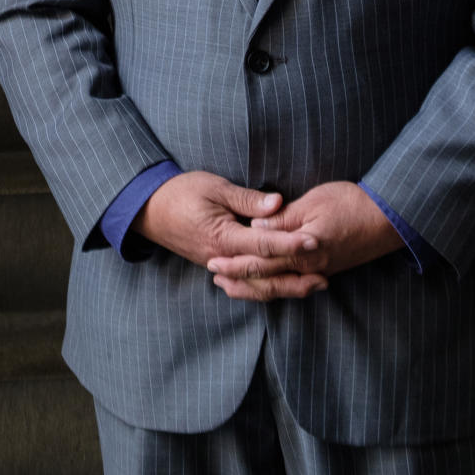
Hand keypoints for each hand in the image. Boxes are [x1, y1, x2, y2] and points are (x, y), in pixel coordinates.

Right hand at [132, 171, 324, 293]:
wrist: (150, 209)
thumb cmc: (182, 192)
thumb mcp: (215, 187)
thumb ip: (247, 199)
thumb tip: (277, 203)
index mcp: (223, 237)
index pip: (263, 244)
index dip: (291, 244)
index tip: (315, 241)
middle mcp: (222, 258)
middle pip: (264, 275)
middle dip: (295, 277)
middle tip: (324, 277)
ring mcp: (218, 265)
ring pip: (256, 285)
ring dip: (285, 287)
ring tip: (313, 285)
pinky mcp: (217, 265)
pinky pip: (245, 283)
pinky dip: (266, 286)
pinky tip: (284, 284)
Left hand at [206, 181, 402, 301]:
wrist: (387, 219)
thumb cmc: (350, 203)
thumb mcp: (313, 202)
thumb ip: (283, 217)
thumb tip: (255, 225)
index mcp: (301, 249)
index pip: (260, 260)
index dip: (235, 261)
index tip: (213, 260)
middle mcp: (307, 266)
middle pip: (266, 279)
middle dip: (238, 279)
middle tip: (214, 277)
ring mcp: (317, 271)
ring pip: (279, 287)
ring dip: (253, 288)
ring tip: (231, 288)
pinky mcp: (325, 269)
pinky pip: (293, 285)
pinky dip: (274, 288)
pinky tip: (266, 285)